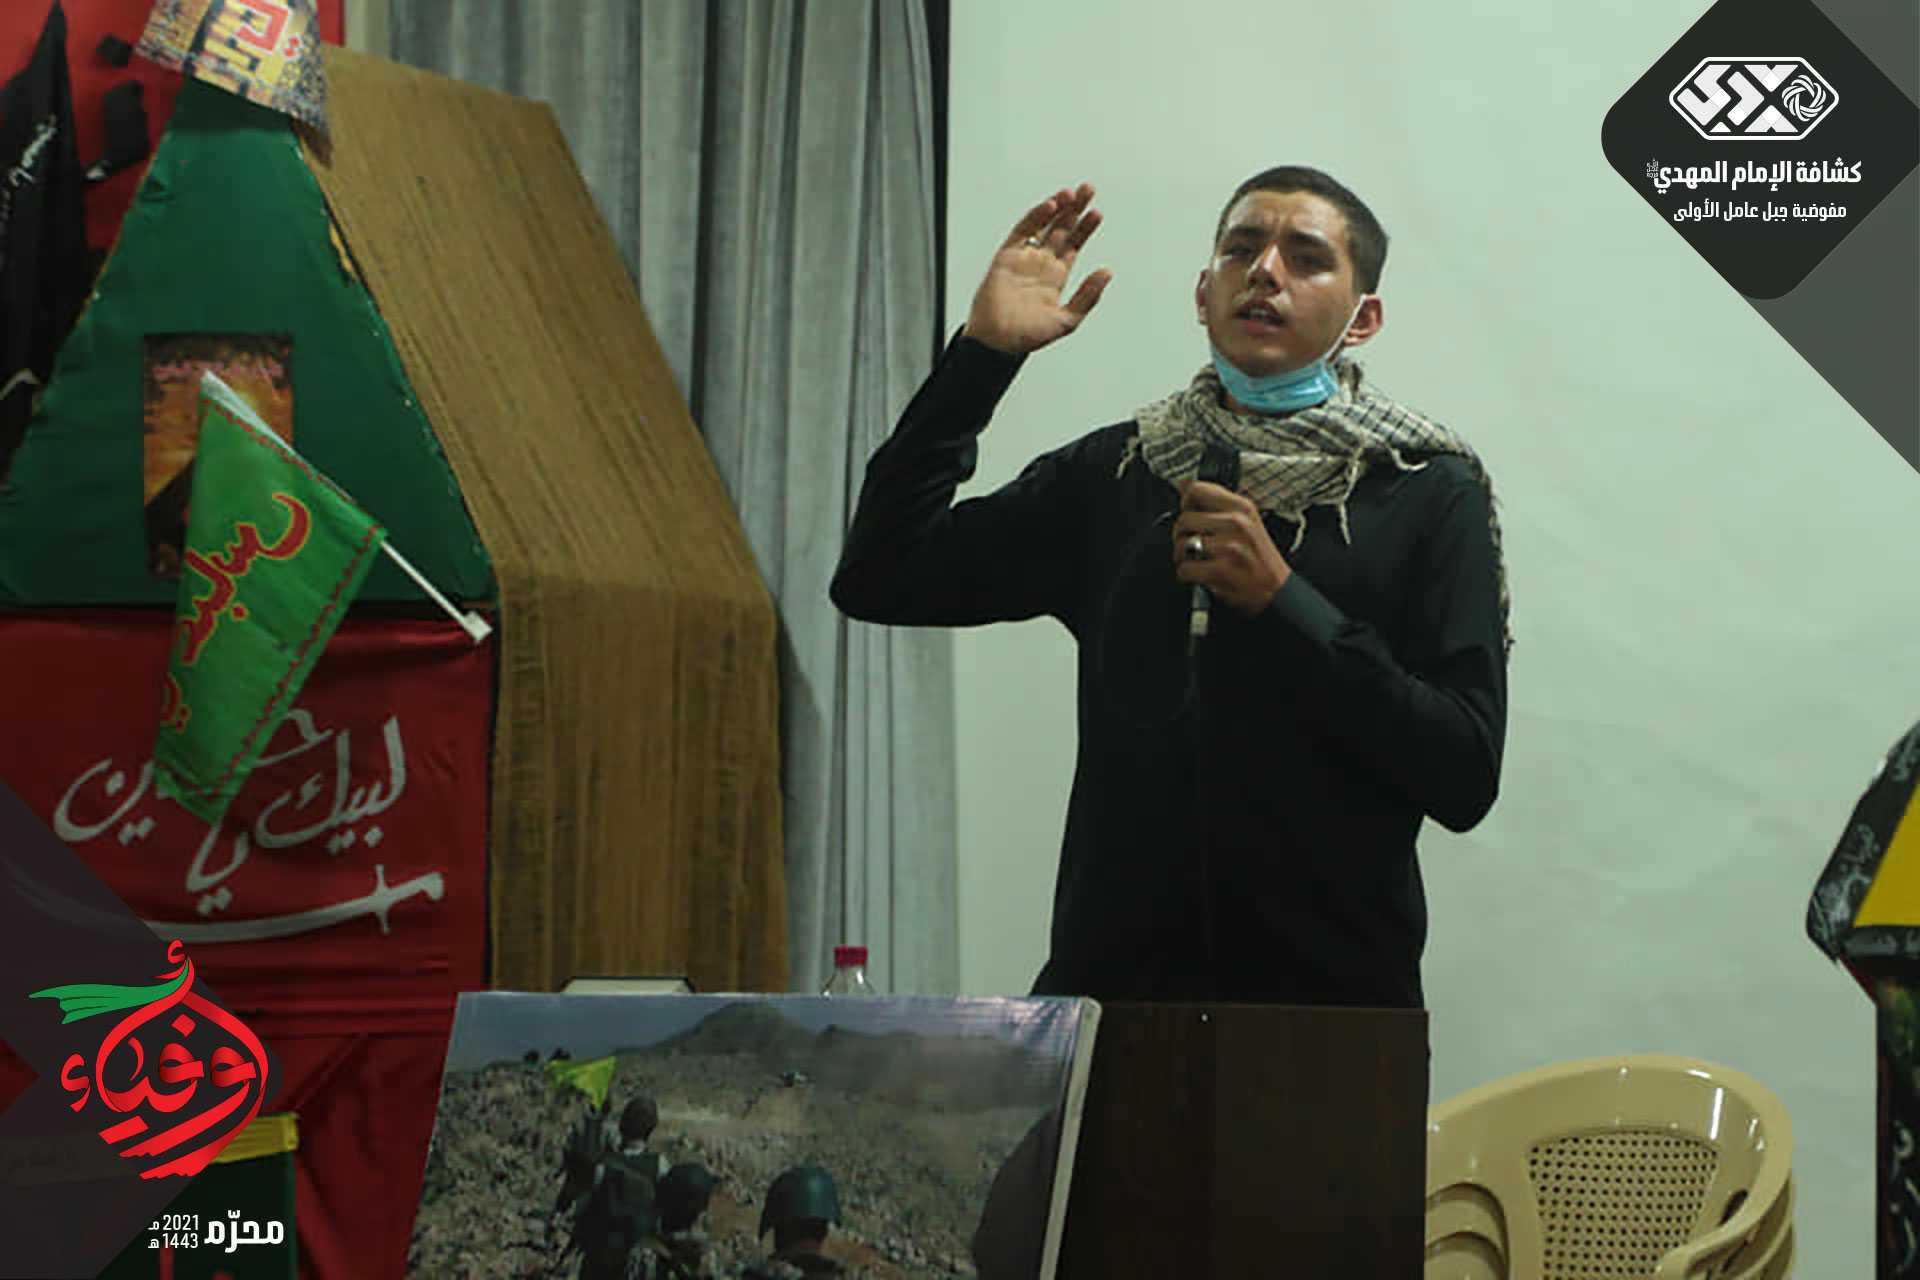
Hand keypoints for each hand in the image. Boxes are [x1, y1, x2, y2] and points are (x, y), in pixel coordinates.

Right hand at [962, 183, 1113, 355]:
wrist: (998, 342)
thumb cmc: (1028, 336)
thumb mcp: (1067, 319)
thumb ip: (1088, 296)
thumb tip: (1107, 272)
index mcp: (1056, 277)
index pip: (1074, 244)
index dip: (1085, 228)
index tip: (1097, 213)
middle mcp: (1041, 264)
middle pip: (1061, 229)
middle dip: (1075, 209)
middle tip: (1089, 189)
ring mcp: (1023, 258)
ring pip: (1044, 225)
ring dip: (1058, 208)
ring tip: (1073, 193)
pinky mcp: (1006, 256)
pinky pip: (1022, 231)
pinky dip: (1035, 217)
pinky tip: (1050, 206)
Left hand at [1172, 480, 1291, 614]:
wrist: (1278, 591)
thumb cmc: (1259, 558)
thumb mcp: (1247, 521)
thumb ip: (1216, 503)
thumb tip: (1183, 485)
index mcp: (1242, 507)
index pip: (1196, 490)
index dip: (1186, 503)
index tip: (1190, 513)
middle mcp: (1236, 523)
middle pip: (1184, 519)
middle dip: (1182, 535)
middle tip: (1193, 544)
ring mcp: (1228, 547)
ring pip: (1182, 544)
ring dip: (1183, 557)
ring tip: (1198, 561)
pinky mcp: (1221, 571)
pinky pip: (1185, 569)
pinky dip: (1187, 575)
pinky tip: (1201, 575)